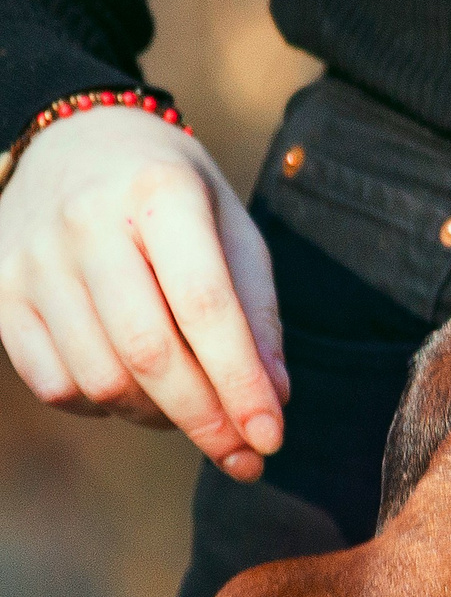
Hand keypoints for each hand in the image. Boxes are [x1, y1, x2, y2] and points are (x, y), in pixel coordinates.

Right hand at [0, 106, 287, 477]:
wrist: (74, 140)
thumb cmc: (173, 193)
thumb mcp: (230, 226)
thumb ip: (256, 309)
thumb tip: (273, 399)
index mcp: (160, 192)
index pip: (206, 306)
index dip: (240, 381)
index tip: (272, 437)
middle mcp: (86, 224)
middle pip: (148, 352)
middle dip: (205, 418)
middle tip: (246, 456)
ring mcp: (32, 260)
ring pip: (99, 379)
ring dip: (158, 416)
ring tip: (195, 410)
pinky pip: (54, 383)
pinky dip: (103, 406)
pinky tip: (136, 391)